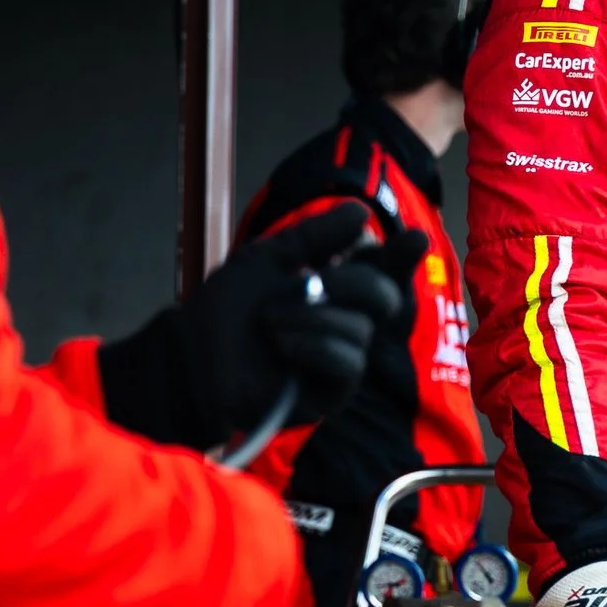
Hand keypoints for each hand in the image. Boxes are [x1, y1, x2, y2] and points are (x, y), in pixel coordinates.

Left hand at [96, 201, 424, 451]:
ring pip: (360, 328)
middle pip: (383, 296)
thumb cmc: (226, 310)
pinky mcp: (330, 392)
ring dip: (312, 316)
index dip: (401, 255)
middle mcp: (345, 321)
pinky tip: (282, 341)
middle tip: (314, 279)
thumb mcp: (267, 259)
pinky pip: (346, 363)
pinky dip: (315, 344)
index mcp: (335, 287)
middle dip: (353, 281)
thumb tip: (362, 213)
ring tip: (269, 320)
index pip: (382, 269)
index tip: (416, 239)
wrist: (191, 356)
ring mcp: (340, 359)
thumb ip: (314, 236)